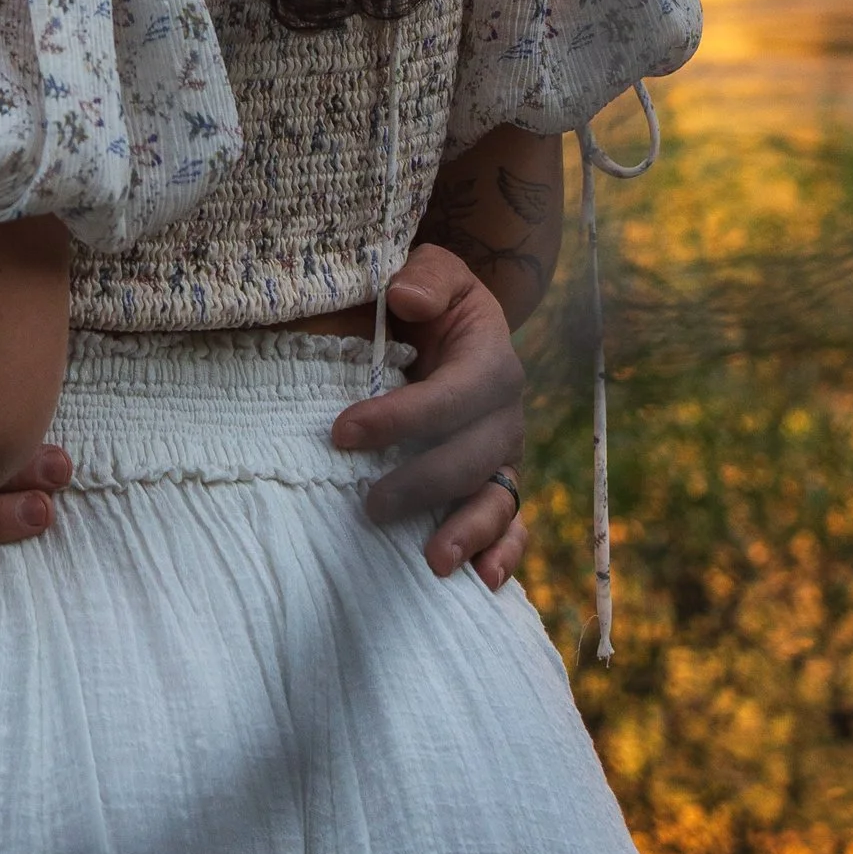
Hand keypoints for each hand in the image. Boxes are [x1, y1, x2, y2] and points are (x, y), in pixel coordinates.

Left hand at [333, 243, 528, 587]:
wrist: (457, 322)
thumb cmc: (432, 298)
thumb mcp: (433, 271)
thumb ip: (425, 276)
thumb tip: (406, 298)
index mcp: (490, 360)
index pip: (451, 395)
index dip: (400, 418)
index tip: (341, 433)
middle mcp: (504, 413)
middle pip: (470, 457)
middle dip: (420, 485)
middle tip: (368, 507)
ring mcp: (505, 454)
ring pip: (498, 499)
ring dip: (468, 532)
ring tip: (433, 562)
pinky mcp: (497, 482)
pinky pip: (511, 523)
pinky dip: (503, 553)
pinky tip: (482, 582)